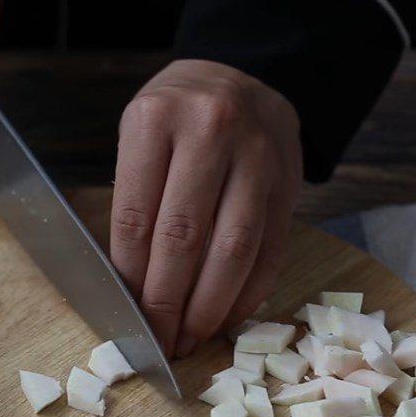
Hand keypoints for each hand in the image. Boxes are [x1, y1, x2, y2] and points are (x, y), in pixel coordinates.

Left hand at [111, 59, 302, 358]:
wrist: (239, 76)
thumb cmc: (174, 116)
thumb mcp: (137, 136)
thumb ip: (134, 199)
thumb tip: (131, 285)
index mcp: (154, 120)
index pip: (136, 216)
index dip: (130, 277)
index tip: (126, 315)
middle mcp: (210, 132)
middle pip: (184, 238)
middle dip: (167, 302)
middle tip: (157, 341)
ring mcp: (258, 156)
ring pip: (233, 250)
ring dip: (209, 308)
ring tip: (190, 339)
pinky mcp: (289, 183)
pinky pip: (270, 251)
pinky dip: (247, 295)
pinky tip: (227, 319)